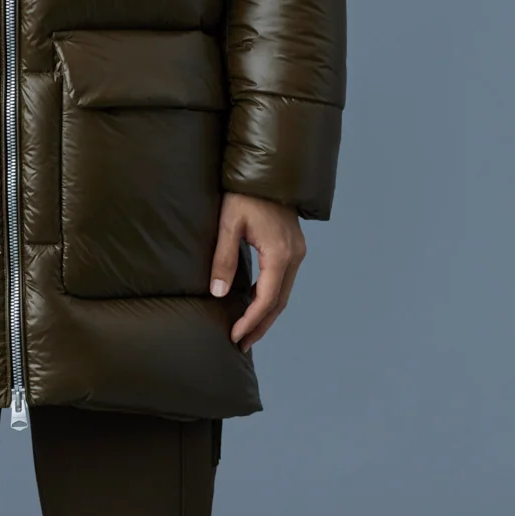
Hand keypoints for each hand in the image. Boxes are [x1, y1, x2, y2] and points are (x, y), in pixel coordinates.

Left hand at [209, 192, 306, 352]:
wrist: (267, 172)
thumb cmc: (244, 195)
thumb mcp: (228, 225)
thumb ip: (223, 260)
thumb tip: (217, 294)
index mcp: (279, 254)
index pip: (267, 299)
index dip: (251, 321)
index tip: (235, 336)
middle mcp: (294, 256)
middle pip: (279, 302)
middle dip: (260, 325)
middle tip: (241, 343)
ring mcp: (297, 252)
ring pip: (283, 293)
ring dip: (266, 314)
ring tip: (247, 331)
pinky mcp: (293, 248)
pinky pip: (283, 281)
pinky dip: (270, 297)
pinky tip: (254, 304)